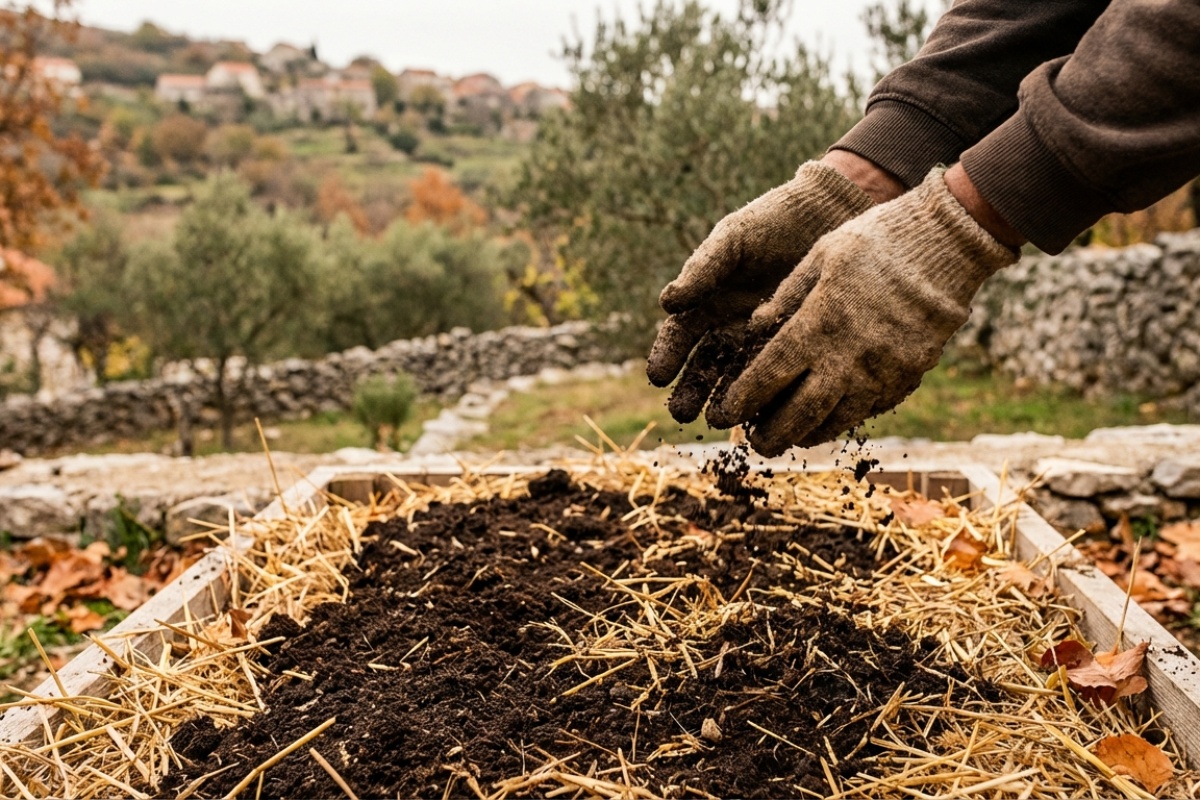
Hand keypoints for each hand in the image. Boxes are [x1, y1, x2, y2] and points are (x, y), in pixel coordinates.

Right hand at [645, 160, 875, 423]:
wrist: (827, 216)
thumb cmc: (772, 222)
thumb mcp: (733, 239)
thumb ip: (702, 269)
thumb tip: (666, 302)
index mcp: (705, 305)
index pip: (678, 338)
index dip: (666, 356)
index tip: (657, 375)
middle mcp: (728, 331)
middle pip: (703, 370)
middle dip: (690, 393)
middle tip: (683, 413)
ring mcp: (761, 345)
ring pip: (737, 382)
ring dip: (725, 403)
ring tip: (720, 420)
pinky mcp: (795, 350)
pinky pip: (779, 377)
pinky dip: (771, 396)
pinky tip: (767, 411)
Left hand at [715, 167, 1018, 456]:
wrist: (946, 244)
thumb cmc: (875, 241)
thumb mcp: (820, 255)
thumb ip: (784, 297)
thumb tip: (752, 329)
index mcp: (818, 323)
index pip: (769, 375)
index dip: (743, 400)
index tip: (725, 413)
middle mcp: (848, 357)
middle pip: (800, 414)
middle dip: (771, 435)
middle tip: (754, 442)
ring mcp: (881, 371)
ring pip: (836, 421)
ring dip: (807, 434)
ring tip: (788, 437)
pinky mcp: (907, 376)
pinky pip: (868, 410)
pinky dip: (842, 420)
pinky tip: (828, 418)